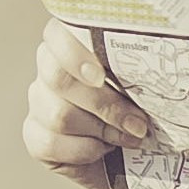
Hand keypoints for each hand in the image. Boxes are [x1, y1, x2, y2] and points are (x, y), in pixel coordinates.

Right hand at [22, 18, 150, 188]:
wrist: (133, 154)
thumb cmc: (140, 109)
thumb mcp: (144, 87)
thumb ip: (137, 74)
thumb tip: (153, 77)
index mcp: (73, 47)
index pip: (57, 34)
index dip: (74, 53)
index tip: (101, 75)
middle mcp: (49, 70)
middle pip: (58, 79)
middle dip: (103, 104)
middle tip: (138, 122)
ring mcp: (39, 103)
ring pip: (59, 114)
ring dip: (102, 130)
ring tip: (130, 138)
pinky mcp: (35, 137)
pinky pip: (51, 143)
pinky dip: (85, 151)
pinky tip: (104, 150)